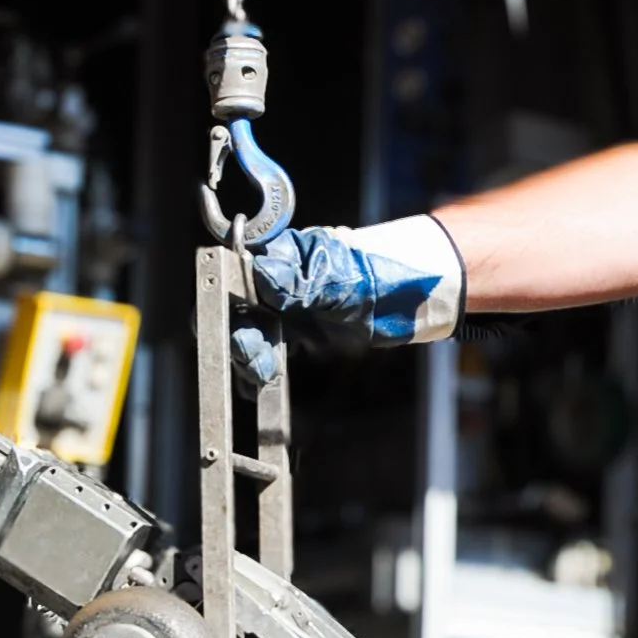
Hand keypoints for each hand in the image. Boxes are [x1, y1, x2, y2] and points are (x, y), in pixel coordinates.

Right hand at [247, 213, 466, 355]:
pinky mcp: (298, 328)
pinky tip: (259, 382)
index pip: (235, 275)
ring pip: (248, 331)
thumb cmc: (379, 276)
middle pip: (237, 308)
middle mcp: (277, 278)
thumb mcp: (342, 278)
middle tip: (253, 360)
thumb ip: (302, 280)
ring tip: (258, 376)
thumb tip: (263, 276)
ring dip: (247, 355)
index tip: (238, 331)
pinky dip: (259, 366)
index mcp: (282, 254)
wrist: (409, 296)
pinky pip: (267, 347)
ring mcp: (286, 305)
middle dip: (238, 336)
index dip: (228, 303)